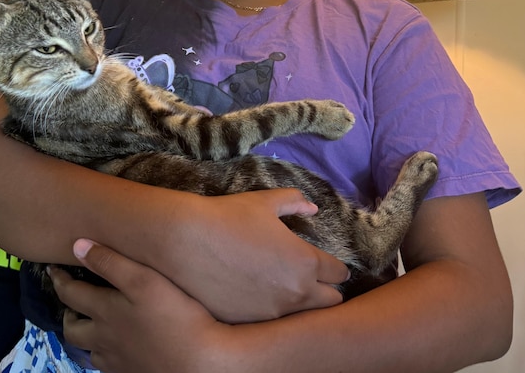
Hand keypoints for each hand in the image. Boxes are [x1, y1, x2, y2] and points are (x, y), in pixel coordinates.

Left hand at [53, 239, 228, 372]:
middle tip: (71, 305)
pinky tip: (120, 348)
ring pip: (90, 351)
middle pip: (72, 330)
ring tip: (95, 326)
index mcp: (104, 312)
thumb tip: (77, 246)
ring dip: (87, 336)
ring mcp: (117, 362)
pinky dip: (107, 354)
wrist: (200, 362)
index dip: (59, 280)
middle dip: (67, 314)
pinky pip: (109, 366)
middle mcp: (104, 339)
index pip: (70, 293)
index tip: (53, 270)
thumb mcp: (144, 279)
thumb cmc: (176, 315)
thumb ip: (110, 262)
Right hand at [157, 188, 347, 321]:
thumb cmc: (227, 216)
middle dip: (324, 289)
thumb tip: (312, 208)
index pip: (339, 273)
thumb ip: (294, 202)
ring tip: (278, 286)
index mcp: (306, 262)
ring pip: (302, 315)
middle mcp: (296, 293)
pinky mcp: (249, 323)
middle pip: (331, 302)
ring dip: (297, 302)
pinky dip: (269, 310)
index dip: (333, 265)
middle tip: (305, 277)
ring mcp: (272, 313)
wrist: (185, 241)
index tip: (322, 262)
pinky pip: (271, 322)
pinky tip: (253, 294)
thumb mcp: (264, 202)